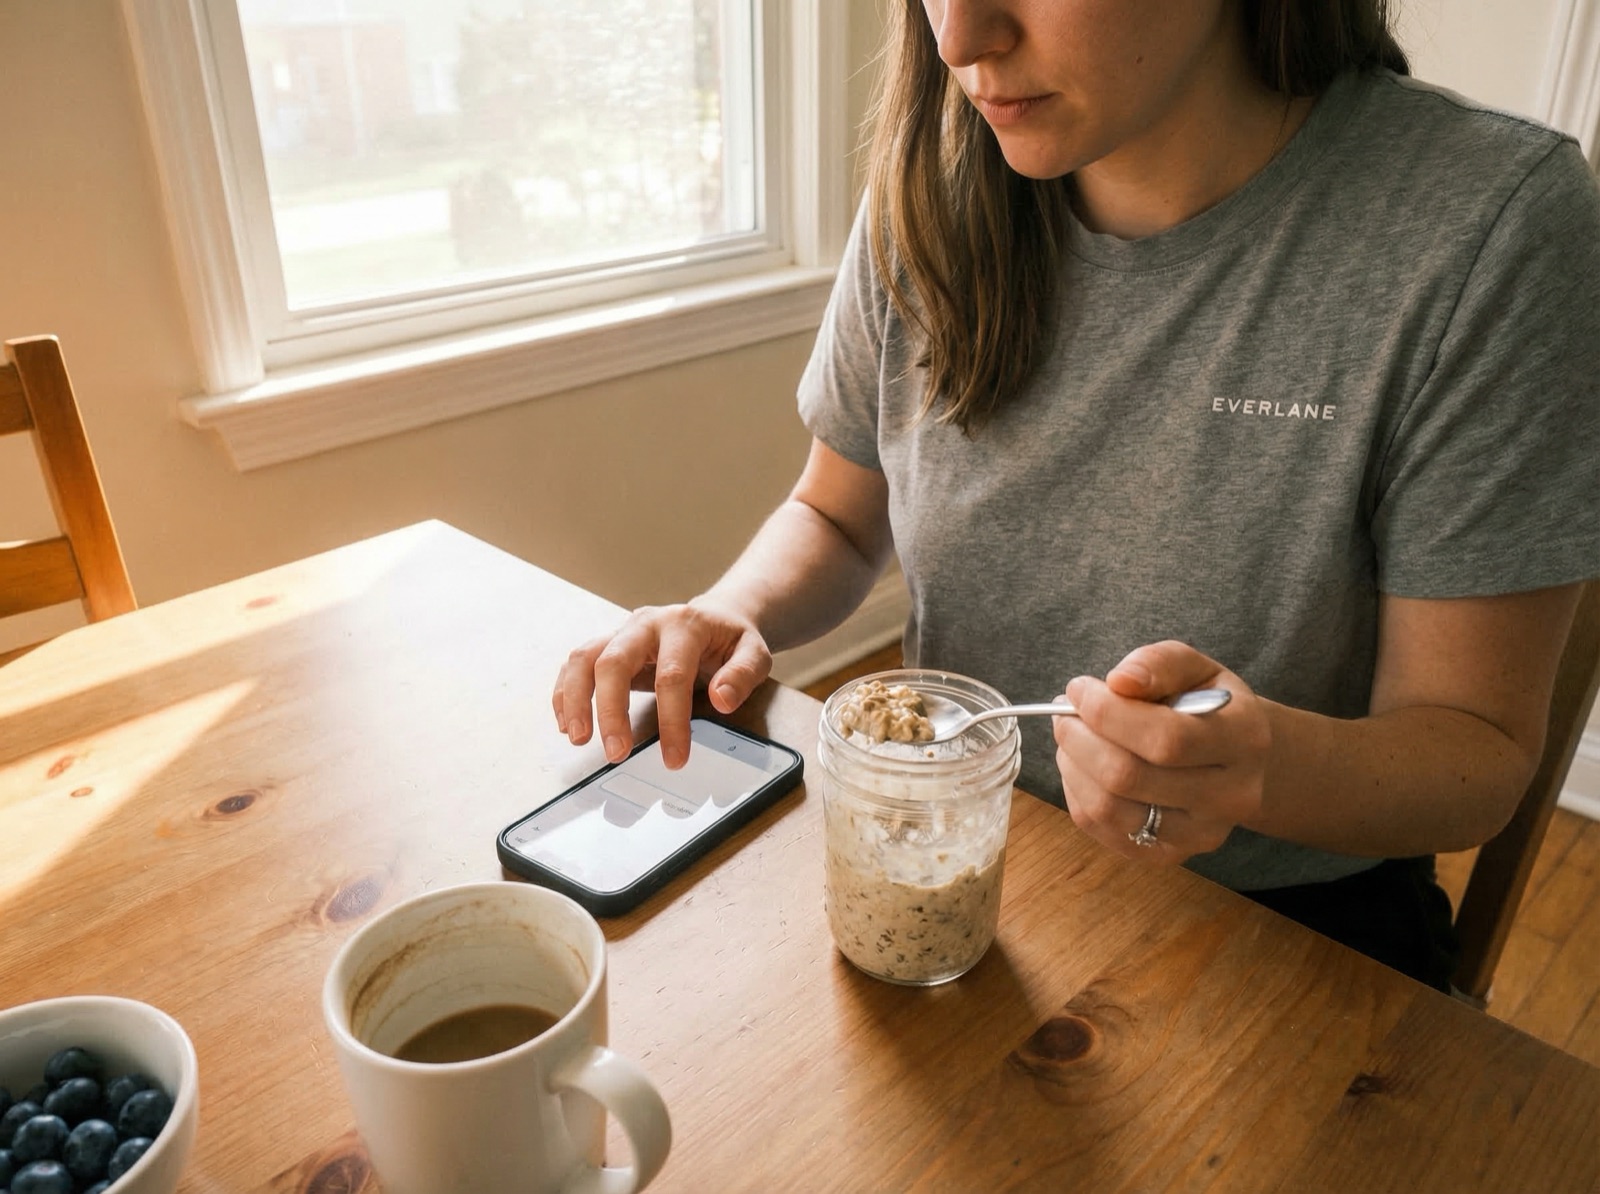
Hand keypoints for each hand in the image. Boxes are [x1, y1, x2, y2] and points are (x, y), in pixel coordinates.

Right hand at [552, 600, 771, 768]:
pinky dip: (565, 693)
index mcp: (684, 625)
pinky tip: (566, 723)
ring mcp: (621, 632)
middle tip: (615, 753)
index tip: (674, 758)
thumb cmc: (730, 640)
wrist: (714, 617)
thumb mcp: (754, 652)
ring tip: (578, 739)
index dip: (672, 719)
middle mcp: (645, 623)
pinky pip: (574, 665)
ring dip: (575, 700)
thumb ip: (742, 675)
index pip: (672, 675)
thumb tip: (722, 699)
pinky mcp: (606, 645)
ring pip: (583, 658)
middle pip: (614, 661)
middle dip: (611, 710)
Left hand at [1053, 641, 1271, 863]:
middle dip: (1080, 738)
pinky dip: (1077, 793)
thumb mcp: (1196, 668)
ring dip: (1073, 766)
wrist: (1241, 761)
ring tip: (1071, 737)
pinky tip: (1082, 766)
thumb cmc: (1208, 706)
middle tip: (1064, 713)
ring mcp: (1200, 833)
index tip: (1078, 688)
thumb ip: (1159, 664)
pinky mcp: (1170, 854)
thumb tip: (1119, 681)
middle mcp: (1231, 796)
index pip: (1165, 738)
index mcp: (1244, 740)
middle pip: (1129, 777)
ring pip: (1110, 809)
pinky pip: (1102, 829)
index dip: (1108, 713)